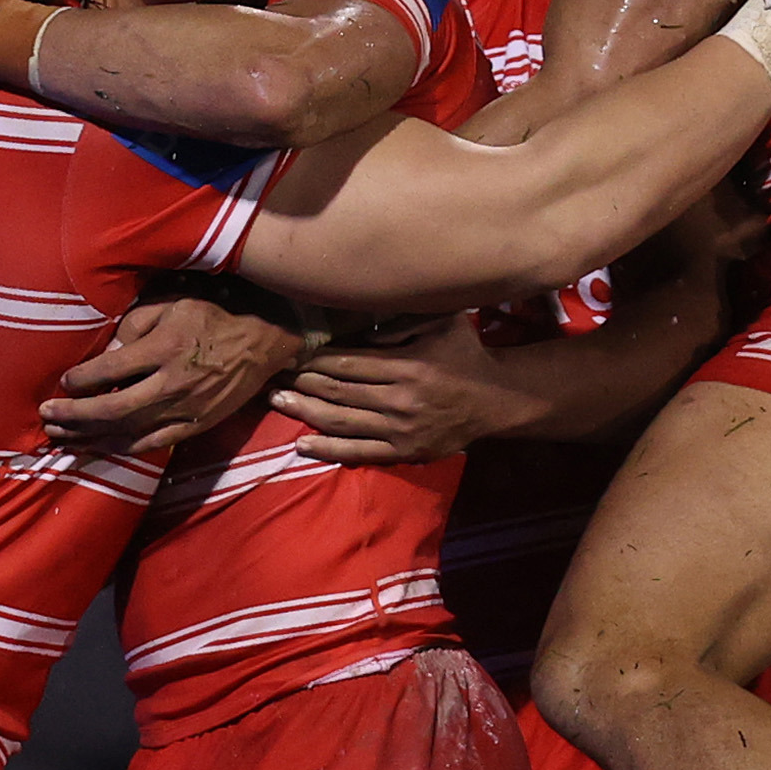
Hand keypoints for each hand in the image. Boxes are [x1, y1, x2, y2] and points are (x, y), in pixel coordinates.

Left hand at [39, 296, 306, 454]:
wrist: (265, 341)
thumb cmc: (213, 314)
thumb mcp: (172, 303)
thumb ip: (136, 325)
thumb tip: (106, 355)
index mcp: (165, 348)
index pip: (110, 371)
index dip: (80, 380)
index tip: (63, 383)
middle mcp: (173, 383)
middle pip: (112, 409)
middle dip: (74, 416)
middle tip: (47, 416)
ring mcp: (186, 410)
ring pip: (129, 434)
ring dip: (91, 438)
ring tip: (62, 438)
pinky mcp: (196, 426)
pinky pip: (153, 444)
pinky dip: (122, 449)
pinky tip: (100, 448)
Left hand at [269, 315, 541, 464]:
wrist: (497, 400)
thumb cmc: (466, 354)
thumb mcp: (441, 323)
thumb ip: (402, 320)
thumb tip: (358, 317)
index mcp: (408, 365)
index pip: (349, 363)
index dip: (316, 359)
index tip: (291, 352)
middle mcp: (401, 398)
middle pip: (339, 391)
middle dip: (303, 382)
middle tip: (274, 375)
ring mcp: (401, 428)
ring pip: (342, 421)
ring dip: (305, 412)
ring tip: (278, 401)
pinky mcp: (404, 451)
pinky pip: (359, 452)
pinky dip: (328, 449)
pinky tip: (302, 443)